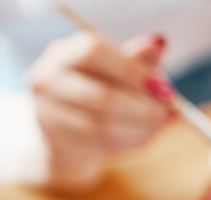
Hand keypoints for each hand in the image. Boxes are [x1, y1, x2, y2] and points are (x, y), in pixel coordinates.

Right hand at [29, 32, 170, 190]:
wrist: (67, 128)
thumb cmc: (99, 89)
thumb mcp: (119, 69)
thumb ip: (139, 58)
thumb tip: (158, 44)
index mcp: (64, 53)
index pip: (95, 54)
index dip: (130, 71)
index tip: (161, 87)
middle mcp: (47, 79)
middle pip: (98, 96)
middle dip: (140, 108)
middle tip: (165, 114)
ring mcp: (45, 112)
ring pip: (99, 125)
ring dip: (137, 129)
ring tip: (158, 127)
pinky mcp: (53, 139)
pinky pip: (96, 144)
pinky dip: (126, 141)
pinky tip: (142, 137)